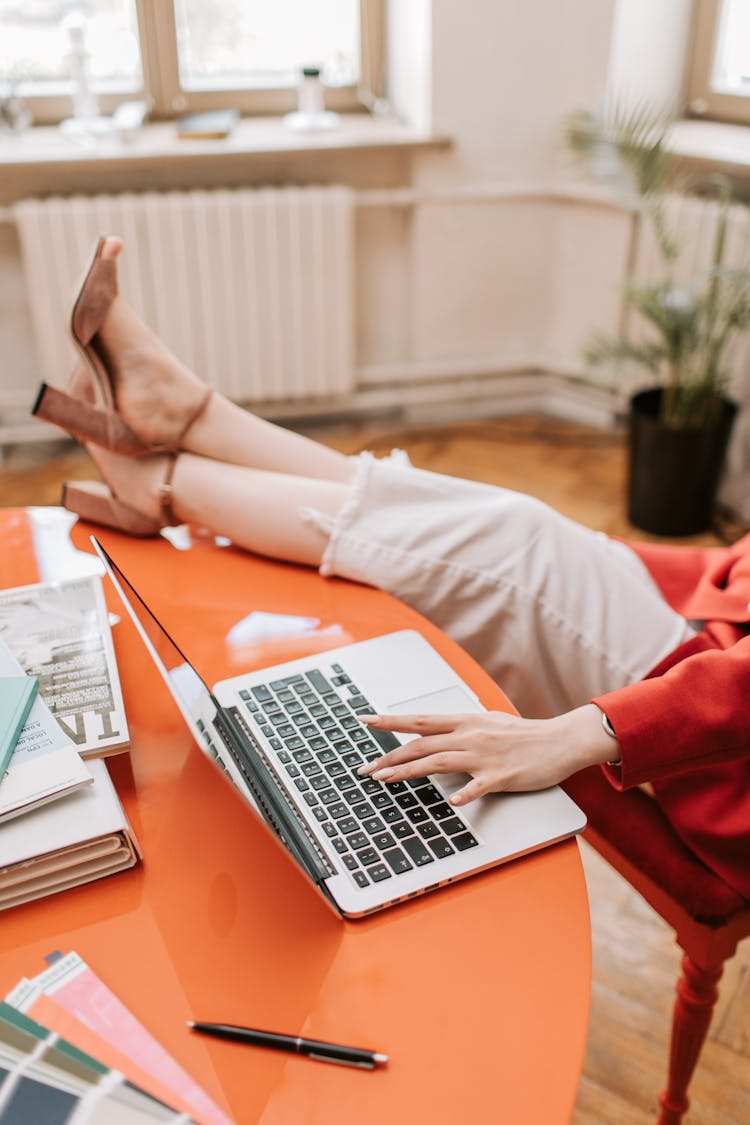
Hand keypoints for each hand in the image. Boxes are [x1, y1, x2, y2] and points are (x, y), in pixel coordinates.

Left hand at [357, 704, 616, 806]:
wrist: (560, 741)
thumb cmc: (525, 735)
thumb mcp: (488, 723)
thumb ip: (462, 729)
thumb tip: (439, 732)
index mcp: (466, 722)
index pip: (420, 720)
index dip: (390, 721)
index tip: (365, 720)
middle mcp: (470, 735)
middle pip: (421, 743)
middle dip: (389, 756)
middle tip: (365, 769)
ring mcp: (484, 755)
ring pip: (438, 761)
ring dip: (408, 771)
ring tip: (385, 780)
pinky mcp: (501, 775)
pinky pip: (479, 786)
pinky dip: (464, 794)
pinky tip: (451, 802)